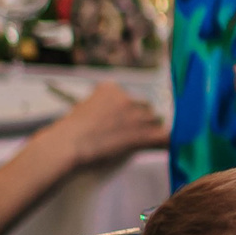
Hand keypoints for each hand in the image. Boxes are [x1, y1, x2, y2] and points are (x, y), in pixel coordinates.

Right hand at [40, 83, 166, 169]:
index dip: (128, 113)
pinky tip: (168, 146)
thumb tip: (117, 120)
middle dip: (140, 122)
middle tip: (125, 136)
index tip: (121, 123)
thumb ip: (104, 108)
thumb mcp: (85, 109)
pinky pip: (164, 137)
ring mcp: (136, 115)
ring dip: (148, 132)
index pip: (130, 98)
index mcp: (110, 87)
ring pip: (154, 122)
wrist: (68, 144)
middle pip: (145, 109)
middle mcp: (127, 97)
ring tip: (131, 143)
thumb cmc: (70, 132)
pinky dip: (166, 142)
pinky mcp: (142, 133)